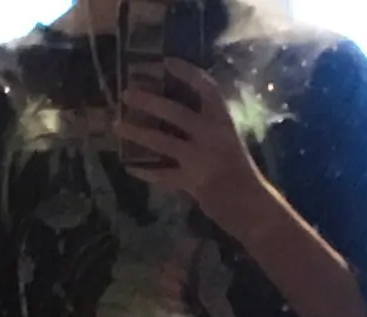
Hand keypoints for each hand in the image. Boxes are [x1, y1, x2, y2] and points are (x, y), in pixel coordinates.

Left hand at [116, 61, 268, 237]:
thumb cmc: (240, 171)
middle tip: (127, 93)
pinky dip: (146, 171)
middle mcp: (211, 135)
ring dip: (138, 133)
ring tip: (117, 125)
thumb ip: (208, 127)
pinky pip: (162, 175)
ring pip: (162, 142)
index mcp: (224, 121)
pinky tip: (130, 167)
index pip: (206, 87)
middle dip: (149, 101)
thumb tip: (178, 116)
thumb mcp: (228, 139)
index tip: (166, 61)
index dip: (186, 72)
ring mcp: (199, 159)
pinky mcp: (190, 182)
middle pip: (176, 112)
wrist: (249, 204)